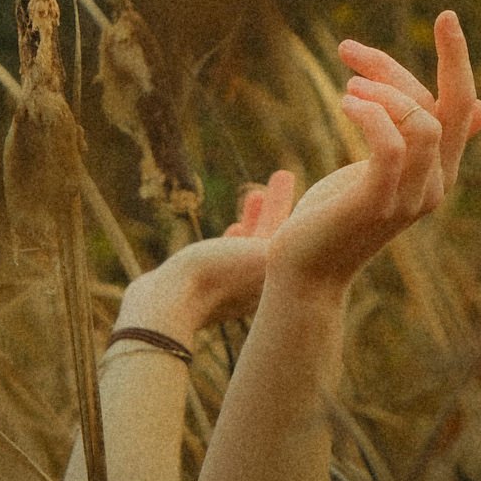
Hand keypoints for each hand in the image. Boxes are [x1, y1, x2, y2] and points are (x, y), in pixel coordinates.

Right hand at [113, 171, 297, 345]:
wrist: (170, 304)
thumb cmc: (217, 277)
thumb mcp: (260, 254)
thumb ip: (284, 236)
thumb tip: (311, 220)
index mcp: (275, 280)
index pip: (291, 235)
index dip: (293, 206)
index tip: (293, 179)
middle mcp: (259, 287)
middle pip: (273, 237)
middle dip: (277, 207)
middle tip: (282, 176)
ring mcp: (235, 289)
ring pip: (250, 244)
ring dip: (256, 217)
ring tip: (255, 193)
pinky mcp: (210, 287)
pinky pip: (229, 257)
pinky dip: (236, 237)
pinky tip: (234, 227)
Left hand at [264, 10, 480, 301]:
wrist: (305, 270)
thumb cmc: (336, 215)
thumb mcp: (381, 168)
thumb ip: (416, 137)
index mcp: (439, 172)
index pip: (463, 105)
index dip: (456, 59)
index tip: (446, 16)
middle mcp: (436, 186)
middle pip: (450, 107)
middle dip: (426, 61)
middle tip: (348, 49)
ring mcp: (411, 198)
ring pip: (423, 124)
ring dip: (384, 92)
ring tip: (345, 85)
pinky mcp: (378, 203)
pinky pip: (390, 146)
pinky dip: (370, 114)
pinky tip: (344, 101)